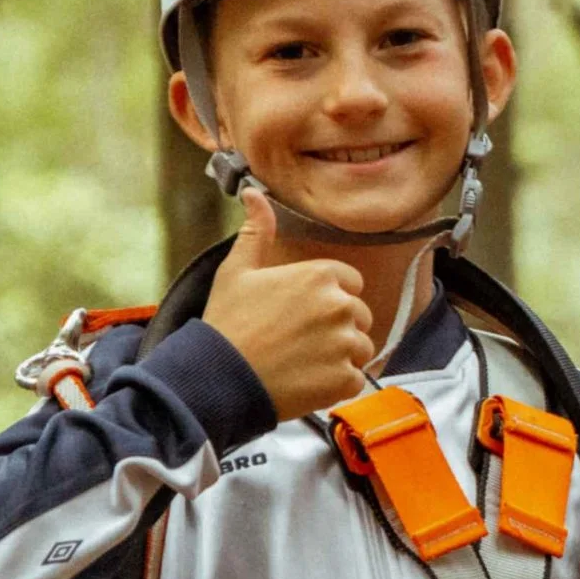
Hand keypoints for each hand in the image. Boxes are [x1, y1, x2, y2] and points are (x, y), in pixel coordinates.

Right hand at [201, 189, 375, 418]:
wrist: (219, 378)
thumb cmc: (227, 324)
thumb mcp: (236, 270)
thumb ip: (256, 230)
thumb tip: (254, 193)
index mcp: (320, 275)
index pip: (350, 283)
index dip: (329, 298)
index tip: (305, 314)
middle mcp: (340, 306)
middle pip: (358, 316)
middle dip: (337, 329)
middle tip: (300, 342)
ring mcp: (345, 344)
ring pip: (360, 349)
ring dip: (340, 357)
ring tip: (302, 363)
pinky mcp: (345, 379)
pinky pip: (355, 379)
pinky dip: (337, 385)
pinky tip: (307, 382)